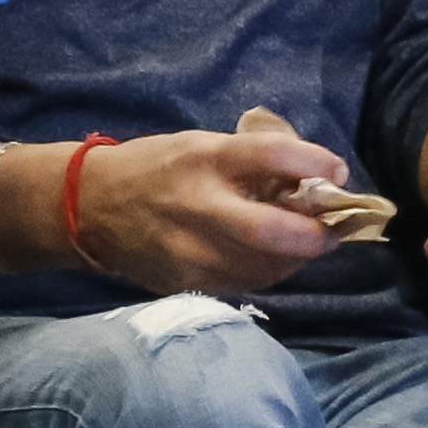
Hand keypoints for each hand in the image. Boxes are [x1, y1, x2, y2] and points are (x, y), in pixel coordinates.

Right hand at [73, 123, 338, 296]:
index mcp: (202, 159)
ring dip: (298, 256)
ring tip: (311, 240)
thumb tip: (310, 178)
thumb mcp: (199, 144)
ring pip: (265, 267)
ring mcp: (190, 252)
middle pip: (271, 230)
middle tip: (336, 227)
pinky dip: (270, 270)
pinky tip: (277, 257)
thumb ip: (250, 160)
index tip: (337, 170)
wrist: (89, 208)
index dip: (314, 163)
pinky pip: (245, 283)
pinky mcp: (186, 283)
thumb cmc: (155, 167)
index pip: (269, 156)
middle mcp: (197, 207)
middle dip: (315, 234)